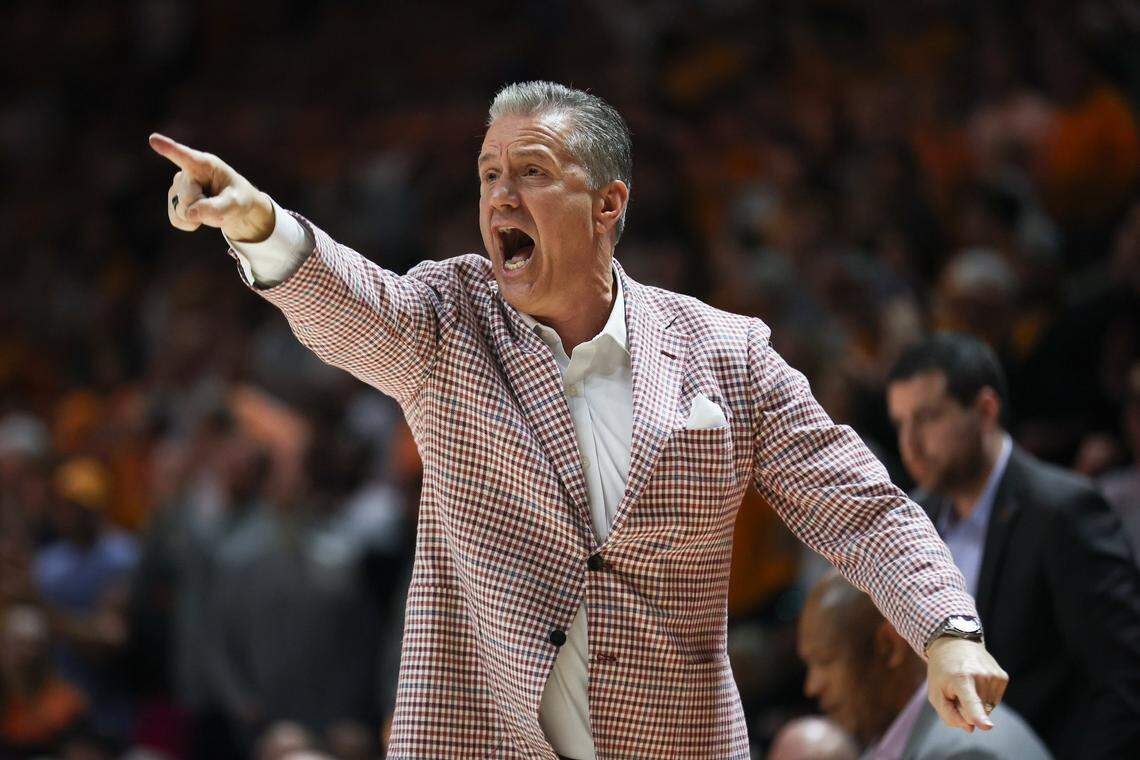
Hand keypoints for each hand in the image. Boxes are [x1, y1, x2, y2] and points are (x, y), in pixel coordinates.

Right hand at [148, 133, 274, 241]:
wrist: (233, 206)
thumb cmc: (237, 198)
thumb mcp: (236, 204)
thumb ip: (217, 208)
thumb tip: (189, 214)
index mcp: (205, 164)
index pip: (184, 155)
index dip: (168, 148)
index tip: (153, 139)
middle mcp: (187, 172)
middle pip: (188, 199)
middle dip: (204, 209)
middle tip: (218, 203)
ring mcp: (177, 186)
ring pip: (182, 211)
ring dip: (199, 217)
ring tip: (209, 205)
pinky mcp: (172, 200)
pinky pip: (177, 220)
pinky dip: (190, 224)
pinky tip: (198, 214)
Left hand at [925, 637, 1008, 731]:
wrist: (954, 643)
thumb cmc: (942, 671)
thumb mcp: (935, 692)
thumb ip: (948, 714)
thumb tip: (971, 727)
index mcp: (960, 678)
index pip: (971, 702)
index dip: (978, 716)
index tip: (987, 726)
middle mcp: (981, 676)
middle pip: (977, 712)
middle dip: (965, 708)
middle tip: (957, 688)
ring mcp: (994, 675)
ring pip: (987, 709)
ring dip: (976, 703)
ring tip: (966, 683)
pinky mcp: (1003, 676)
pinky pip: (994, 701)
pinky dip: (985, 697)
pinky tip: (977, 682)